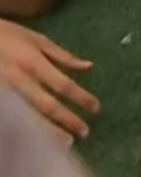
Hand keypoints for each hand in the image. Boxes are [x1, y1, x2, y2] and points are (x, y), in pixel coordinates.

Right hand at [0, 19, 98, 142]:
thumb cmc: (6, 35)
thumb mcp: (36, 39)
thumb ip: (62, 56)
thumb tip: (89, 67)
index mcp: (33, 63)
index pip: (63, 85)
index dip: (81, 97)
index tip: (96, 108)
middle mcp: (19, 80)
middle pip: (47, 105)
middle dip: (68, 120)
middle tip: (84, 132)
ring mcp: (4, 92)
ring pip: (28, 116)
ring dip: (48, 130)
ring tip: (65, 142)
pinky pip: (11, 118)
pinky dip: (25, 128)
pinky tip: (36, 139)